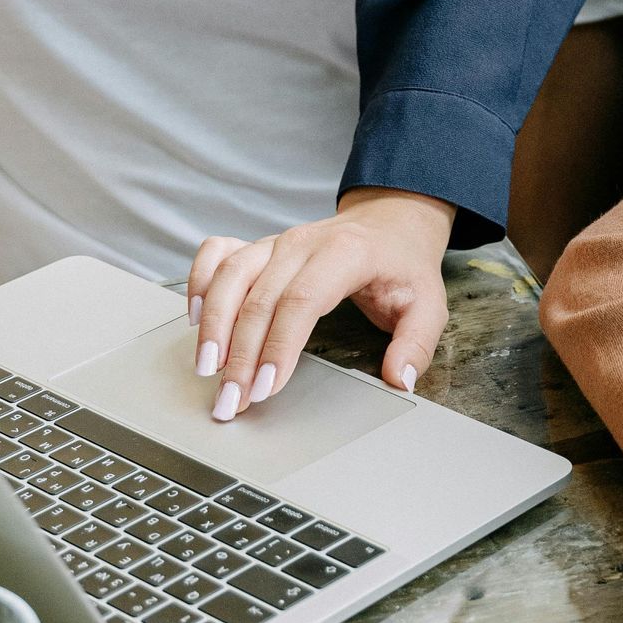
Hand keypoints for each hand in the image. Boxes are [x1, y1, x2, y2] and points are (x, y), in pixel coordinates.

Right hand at [188, 189, 454, 415]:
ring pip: (230, 277)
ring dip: (212, 324)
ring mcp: (276, 242)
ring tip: (206, 368)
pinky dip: (199, 281)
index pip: (301, 302)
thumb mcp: (428, 304)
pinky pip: (216, 253)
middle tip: (230, 401)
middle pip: (259, 299)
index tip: (266, 388)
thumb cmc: (403, 266)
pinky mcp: (259, 246)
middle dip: (241, 356)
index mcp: (345, 254)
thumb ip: (416, 344)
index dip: (279, 347)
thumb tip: (400, 380)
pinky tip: (193, 317)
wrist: (391, 222)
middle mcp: (303, 243)